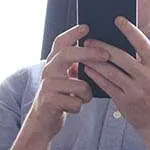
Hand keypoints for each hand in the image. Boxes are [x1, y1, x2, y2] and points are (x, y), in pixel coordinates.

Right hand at [24, 25, 105, 139]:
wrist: (43, 122)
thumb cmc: (61, 98)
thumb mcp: (67, 78)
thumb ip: (76, 66)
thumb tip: (101, 52)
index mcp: (54, 63)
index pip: (61, 42)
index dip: (73, 33)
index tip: (87, 26)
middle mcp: (48, 71)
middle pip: (67, 54)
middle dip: (88, 53)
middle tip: (106, 54)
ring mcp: (47, 86)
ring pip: (79, 85)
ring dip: (86, 94)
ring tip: (82, 98)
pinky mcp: (48, 101)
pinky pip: (75, 102)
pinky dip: (78, 106)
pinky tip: (72, 107)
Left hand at [81, 18, 149, 135]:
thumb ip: (148, 60)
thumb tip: (129, 42)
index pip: (143, 43)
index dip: (130, 30)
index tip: (118, 19)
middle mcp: (148, 78)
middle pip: (121, 56)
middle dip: (102, 46)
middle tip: (89, 40)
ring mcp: (136, 91)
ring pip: (110, 71)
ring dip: (94, 61)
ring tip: (84, 54)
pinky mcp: (125, 102)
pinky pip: (107, 85)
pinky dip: (96, 76)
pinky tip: (88, 69)